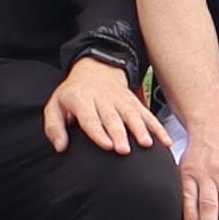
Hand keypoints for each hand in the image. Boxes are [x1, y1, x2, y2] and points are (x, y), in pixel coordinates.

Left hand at [41, 58, 162, 157]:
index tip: (106, 145)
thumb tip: (60, 146)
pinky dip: (158, 127)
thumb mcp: (55, 105)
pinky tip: (165, 141)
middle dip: (119, 134)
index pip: (90, 118)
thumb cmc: (74, 94)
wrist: (95, 69)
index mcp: (82, 100)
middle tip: (124, 150)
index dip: (98, 132)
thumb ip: (54, 127)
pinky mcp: (134, 102)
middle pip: (112, 118)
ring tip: (146, 144)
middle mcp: (103, 99)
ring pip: (132, 115)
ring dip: (140, 129)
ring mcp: (120, 100)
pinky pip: (147, 115)